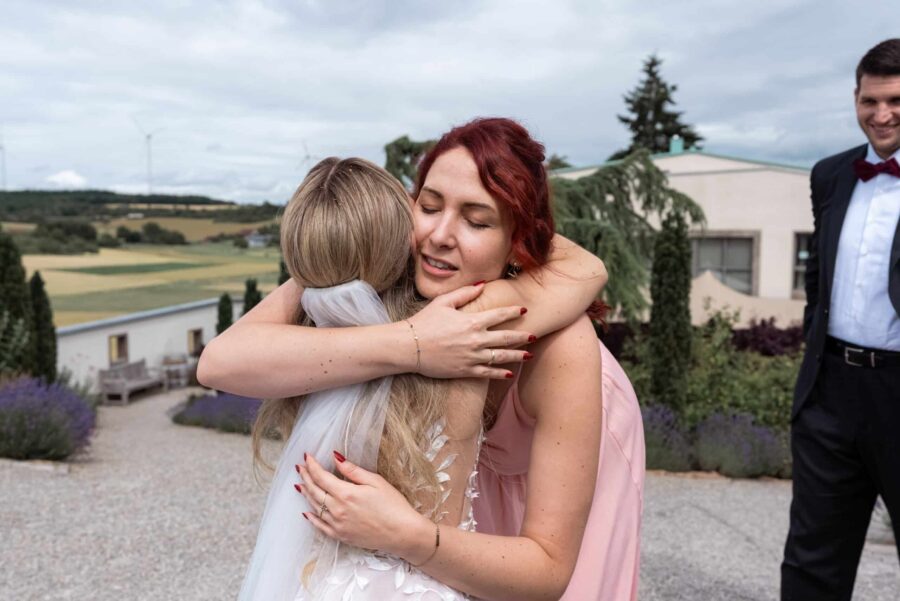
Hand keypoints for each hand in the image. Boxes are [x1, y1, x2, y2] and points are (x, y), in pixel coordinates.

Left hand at [296, 452, 433, 561]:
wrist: (402, 533)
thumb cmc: (393, 506)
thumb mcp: (376, 482)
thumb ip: (353, 471)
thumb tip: (336, 458)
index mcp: (346, 494)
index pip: (322, 477)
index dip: (312, 465)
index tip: (307, 456)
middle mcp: (337, 510)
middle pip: (315, 490)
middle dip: (306, 477)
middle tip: (300, 467)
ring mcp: (337, 525)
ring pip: (314, 507)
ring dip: (306, 494)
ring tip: (300, 484)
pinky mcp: (341, 536)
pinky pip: (320, 526)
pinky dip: (311, 518)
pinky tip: (306, 511)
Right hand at [407, 283, 534, 378]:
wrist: (408, 347)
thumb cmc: (423, 322)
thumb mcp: (443, 302)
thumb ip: (465, 293)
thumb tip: (483, 285)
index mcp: (471, 321)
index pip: (499, 315)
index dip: (513, 312)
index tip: (523, 310)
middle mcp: (475, 340)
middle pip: (506, 337)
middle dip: (522, 336)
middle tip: (534, 335)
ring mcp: (471, 357)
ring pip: (501, 357)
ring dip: (517, 356)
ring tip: (529, 355)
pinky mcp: (465, 371)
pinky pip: (487, 373)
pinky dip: (500, 374)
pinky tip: (510, 374)